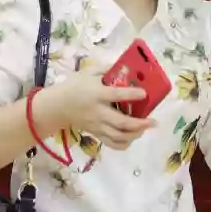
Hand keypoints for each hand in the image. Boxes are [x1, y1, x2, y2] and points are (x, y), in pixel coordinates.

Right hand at [36, 68, 155, 149]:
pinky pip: (111, 143)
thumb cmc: (74, 86)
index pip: (117, 95)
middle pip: (121, 122)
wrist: (57, 106)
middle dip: (140, 124)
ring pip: (118, 136)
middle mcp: (98, 112)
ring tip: (145, 129)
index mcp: (97, 94)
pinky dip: (124, 144)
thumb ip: (107, 69)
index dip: (132, 94)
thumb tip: (127, 68)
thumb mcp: (88, 72)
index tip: (144, 93)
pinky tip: (133, 138)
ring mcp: (97, 126)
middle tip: (153, 121)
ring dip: (135, 135)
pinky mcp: (95, 134)